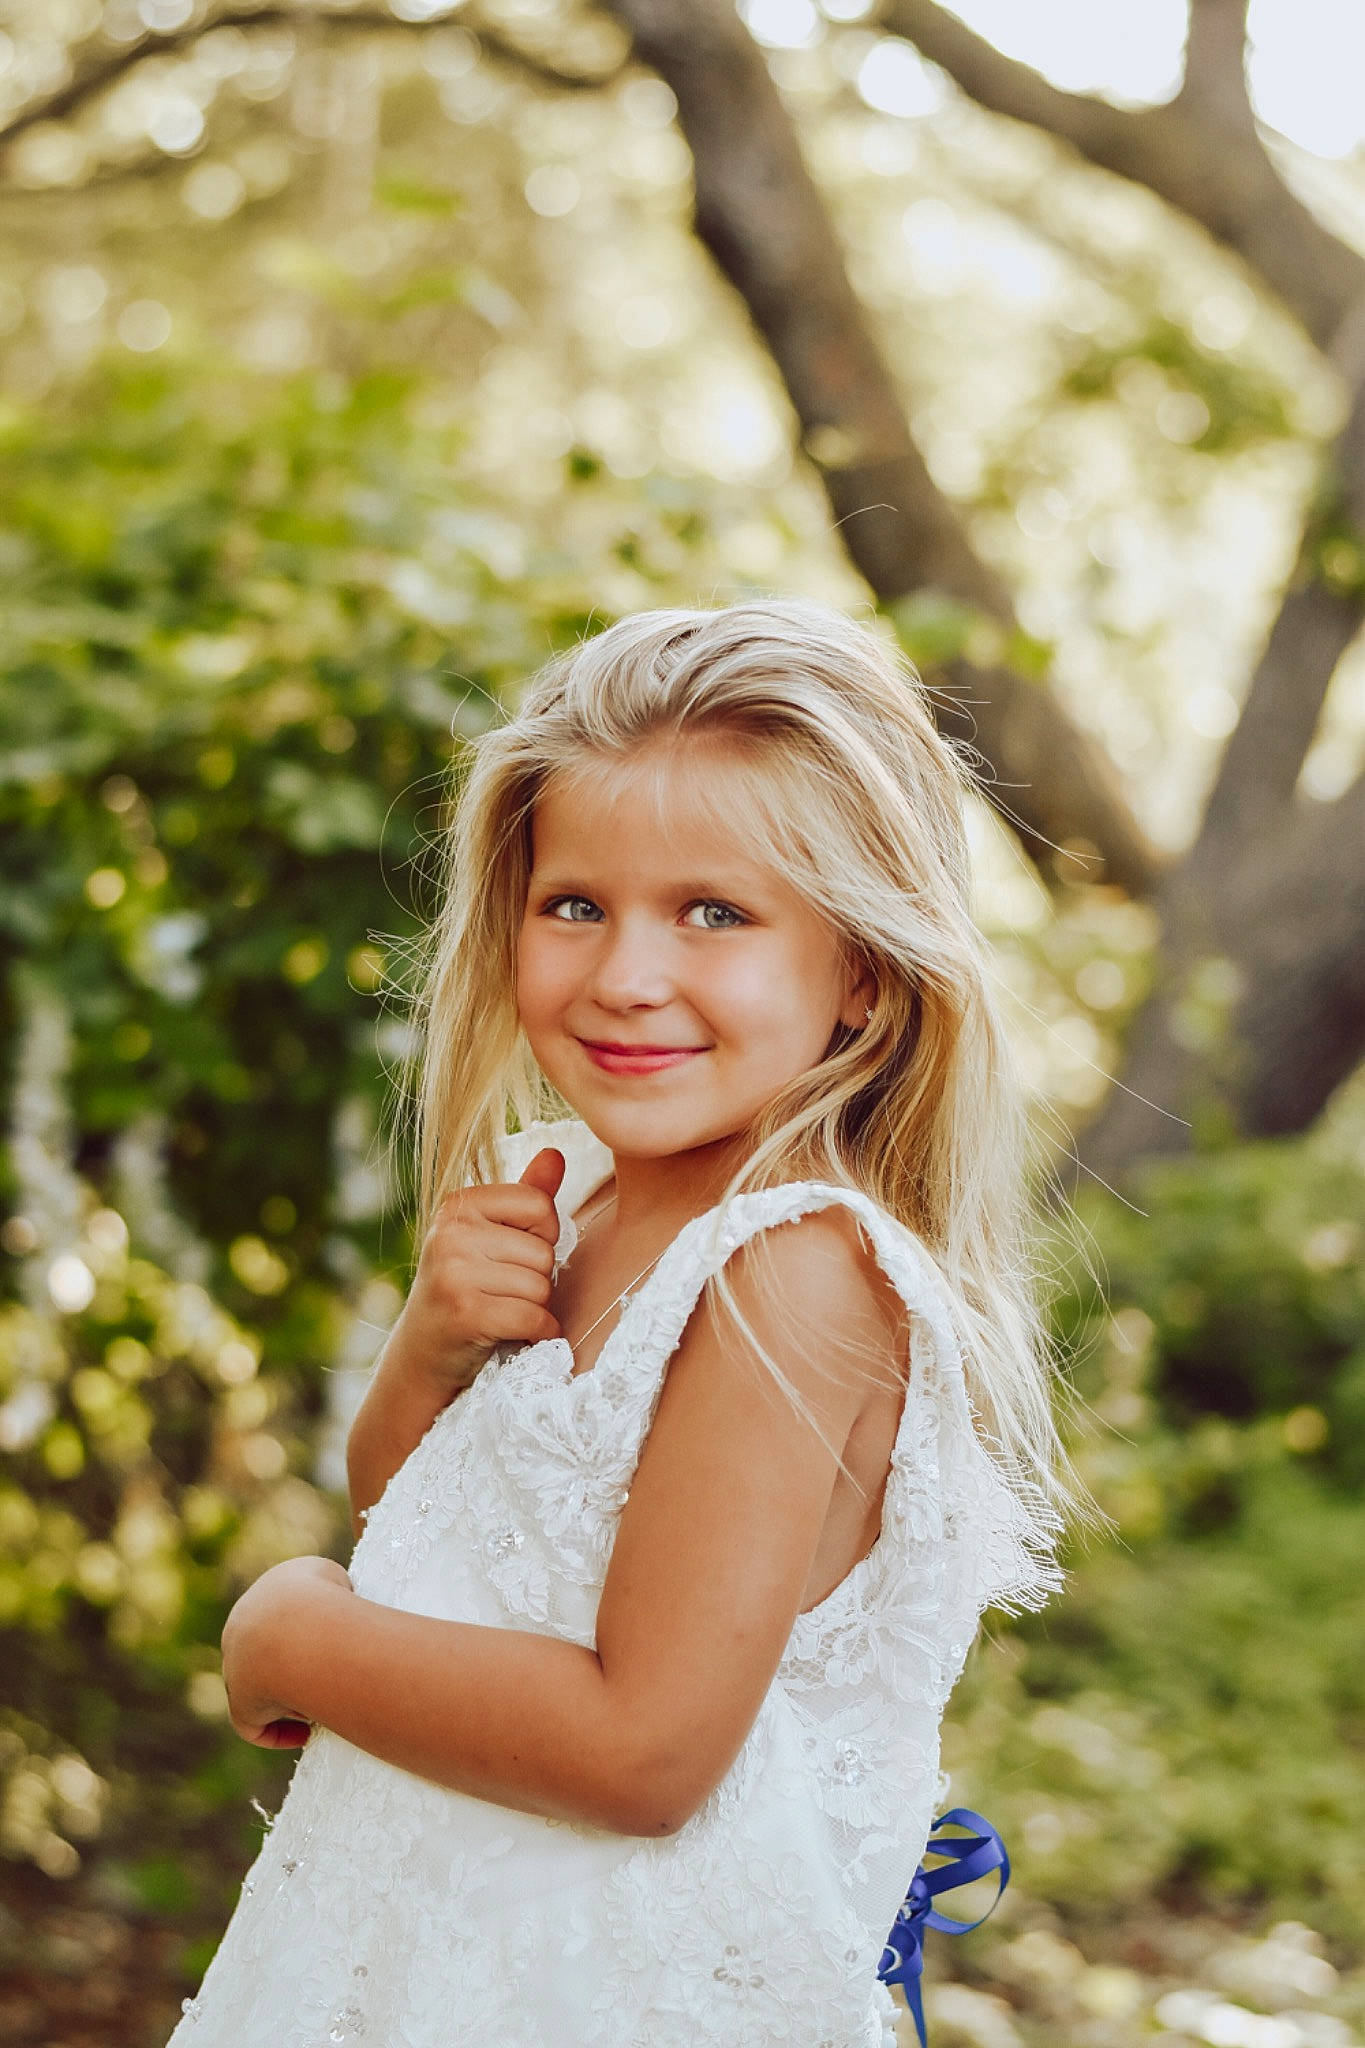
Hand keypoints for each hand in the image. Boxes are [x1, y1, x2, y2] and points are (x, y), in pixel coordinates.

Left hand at [221, 1555, 352, 1748]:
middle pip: (263, 1658)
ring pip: (261, 1690)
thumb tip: (332, 1609)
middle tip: (324, 1678)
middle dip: (291, 1669)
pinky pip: (255, 1725)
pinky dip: (278, 1732)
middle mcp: (240, 1634)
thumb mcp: (326, 1574)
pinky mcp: (242, 1704)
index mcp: (257, 1601)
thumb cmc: (321, 1595)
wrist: (299, 1624)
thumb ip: (323, 1589)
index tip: (326, 1646)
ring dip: (290, 1698)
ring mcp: (237, 1670)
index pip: (274, 1621)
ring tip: (323, 1702)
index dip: (300, 1635)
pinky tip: (304, 1733)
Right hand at [383, 1147, 568, 1402]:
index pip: (539, 1205)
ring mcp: (453, 1272)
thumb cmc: (465, 1290)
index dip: (542, 1236)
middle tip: (501, 1294)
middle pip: (542, 1250)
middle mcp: (450, 1232)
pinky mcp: (464, 1313)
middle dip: (536, 1278)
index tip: (513, 1257)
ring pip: (541, 1285)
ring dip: (534, 1308)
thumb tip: (556, 1153)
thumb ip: (525, 1196)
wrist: (423, 1356)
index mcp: (459, 1204)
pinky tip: (517, 1336)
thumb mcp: (488, 1237)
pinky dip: (538, 1333)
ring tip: (501, 1313)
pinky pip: (533, 1317)